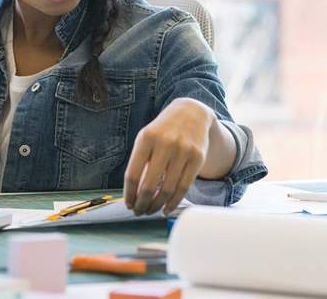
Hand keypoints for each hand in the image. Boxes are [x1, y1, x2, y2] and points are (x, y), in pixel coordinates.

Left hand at [124, 98, 212, 215]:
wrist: (191, 113)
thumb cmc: (163, 130)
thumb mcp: (147, 139)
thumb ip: (140, 163)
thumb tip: (134, 196)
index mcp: (146, 138)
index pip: (132, 174)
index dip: (129, 194)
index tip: (129, 204)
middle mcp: (165, 143)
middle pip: (149, 185)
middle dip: (142, 204)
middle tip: (139, 212)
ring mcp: (183, 150)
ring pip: (167, 189)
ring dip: (157, 205)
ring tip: (151, 211)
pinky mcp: (197, 158)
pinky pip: (184, 187)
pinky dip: (174, 202)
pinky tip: (167, 208)